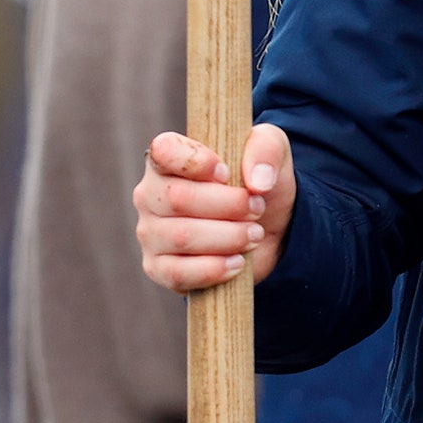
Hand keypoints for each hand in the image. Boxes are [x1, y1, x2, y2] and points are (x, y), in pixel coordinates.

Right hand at [133, 124, 295, 293]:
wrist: (268, 228)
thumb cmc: (257, 182)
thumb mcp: (272, 151)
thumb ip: (267, 149)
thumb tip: (258, 182)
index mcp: (168, 159)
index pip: (164, 151)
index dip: (197, 162)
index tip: (227, 173)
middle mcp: (150, 194)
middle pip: (178, 198)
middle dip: (229, 206)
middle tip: (257, 209)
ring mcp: (150, 233)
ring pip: (181, 237)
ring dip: (228, 237)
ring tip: (255, 235)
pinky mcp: (158, 268)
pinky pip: (177, 273)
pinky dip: (214, 269)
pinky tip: (237, 262)